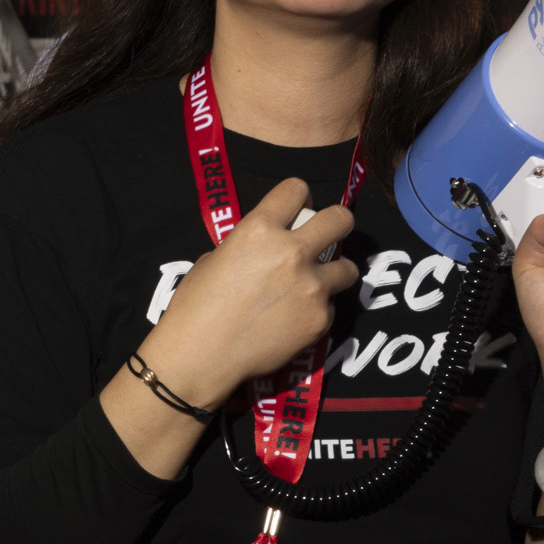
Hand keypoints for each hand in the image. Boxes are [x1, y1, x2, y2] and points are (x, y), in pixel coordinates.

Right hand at [140, 178, 357, 411]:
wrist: (201, 355)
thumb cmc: (195, 305)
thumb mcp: (214, 260)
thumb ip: (248, 246)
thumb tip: (267, 249)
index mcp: (258, 230)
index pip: (295, 189)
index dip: (298, 196)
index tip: (298, 209)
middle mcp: (291, 252)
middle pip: (340, 219)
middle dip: (336, 223)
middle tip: (327, 235)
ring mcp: (311, 287)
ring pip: (348, 268)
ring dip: (333, 273)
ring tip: (314, 286)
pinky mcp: (320, 319)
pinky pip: (329, 305)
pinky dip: (315, 309)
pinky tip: (292, 321)